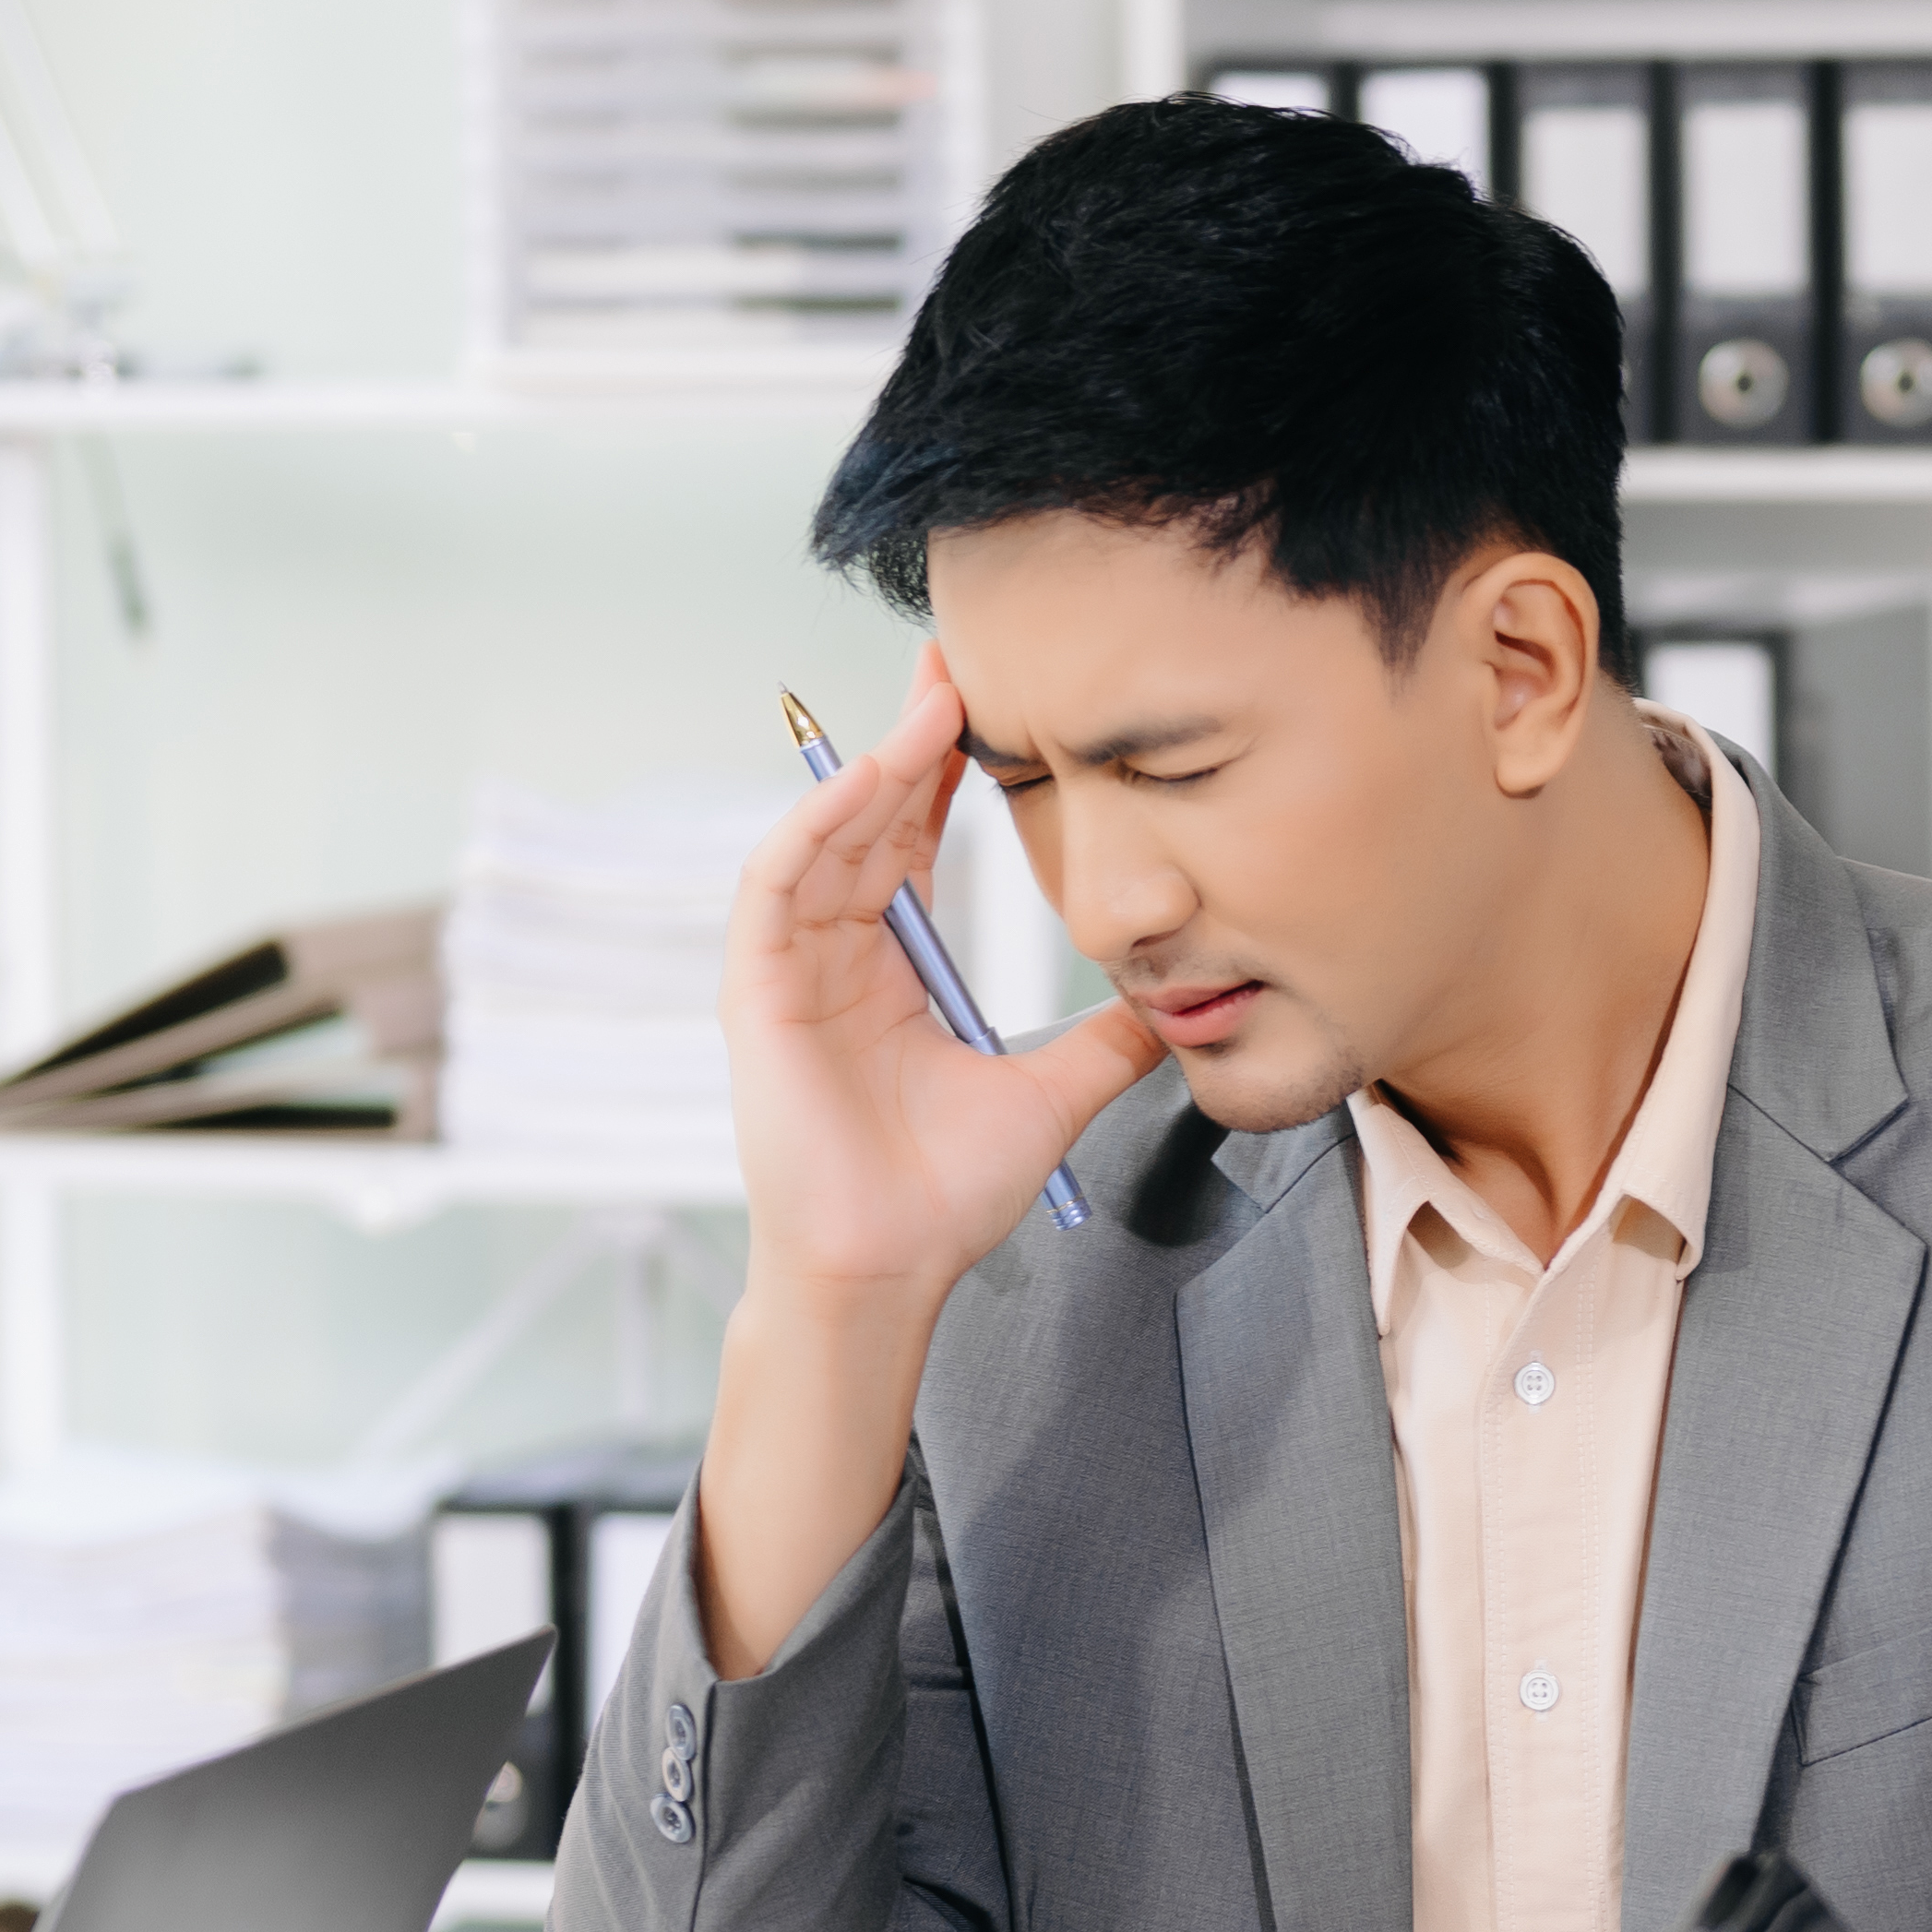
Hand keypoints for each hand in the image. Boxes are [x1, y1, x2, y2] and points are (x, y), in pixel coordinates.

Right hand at [721, 650, 1166, 1304]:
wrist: (889, 1269)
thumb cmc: (945, 1197)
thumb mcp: (1050, 1096)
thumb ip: (1105, 1046)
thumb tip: (1177, 1008)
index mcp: (892, 969)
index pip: (915, 841)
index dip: (947, 771)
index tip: (993, 704)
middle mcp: (835, 955)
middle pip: (868, 817)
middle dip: (911, 737)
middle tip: (961, 662)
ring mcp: (789, 969)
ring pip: (824, 836)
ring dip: (873, 766)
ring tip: (932, 705)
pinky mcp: (754, 992)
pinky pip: (777, 885)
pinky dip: (816, 825)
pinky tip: (865, 782)